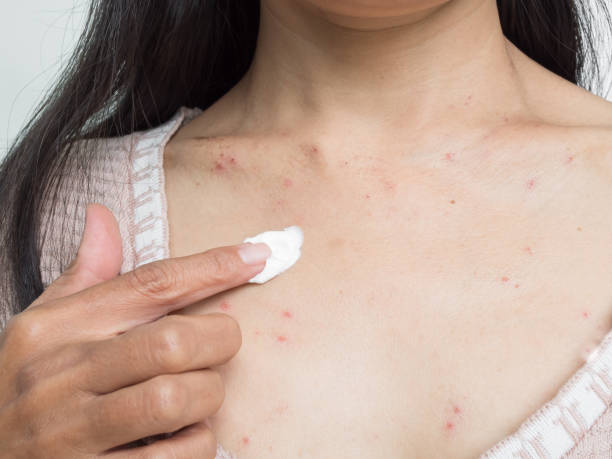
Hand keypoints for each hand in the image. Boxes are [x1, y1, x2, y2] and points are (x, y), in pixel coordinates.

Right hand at [0, 204, 270, 457]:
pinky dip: (197, 442)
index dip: (213, 267)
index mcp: (56, 328)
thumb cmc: (24, 387)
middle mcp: (64, 375)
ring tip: (198, 392)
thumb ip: (82, 275)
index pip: (150, 285)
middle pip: (172, 342)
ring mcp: (75, 432)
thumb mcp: (41, 327)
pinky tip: (183, 434)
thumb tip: (102, 215)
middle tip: (219, 343)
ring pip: (177, 399)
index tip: (257, 255)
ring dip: (208, 394)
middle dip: (218, 339)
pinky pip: (176, 456)